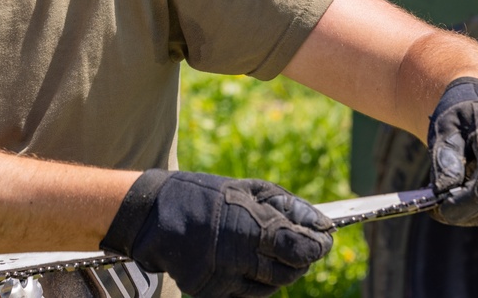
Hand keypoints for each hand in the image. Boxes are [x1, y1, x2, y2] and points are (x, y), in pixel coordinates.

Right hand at [99, 170, 333, 297]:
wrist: (154, 216)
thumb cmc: (203, 196)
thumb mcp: (245, 189)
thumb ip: (284, 206)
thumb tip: (320, 223)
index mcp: (250, 227)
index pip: (300, 248)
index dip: (317, 246)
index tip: (323, 240)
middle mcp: (240, 258)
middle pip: (290, 272)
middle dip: (300, 259)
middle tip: (296, 244)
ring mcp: (225, 280)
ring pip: (271, 287)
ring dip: (278, 272)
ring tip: (264, 250)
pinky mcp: (211, 294)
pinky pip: (247, 295)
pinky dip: (254, 282)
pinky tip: (245, 264)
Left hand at [428, 77, 477, 225]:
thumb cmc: (460, 115)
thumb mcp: (444, 126)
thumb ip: (445, 156)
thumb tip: (444, 190)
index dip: (467, 201)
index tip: (441, 208)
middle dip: (470, 212)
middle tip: (441, 213)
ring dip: (477, 215)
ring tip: (449, 207)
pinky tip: (464, 202)